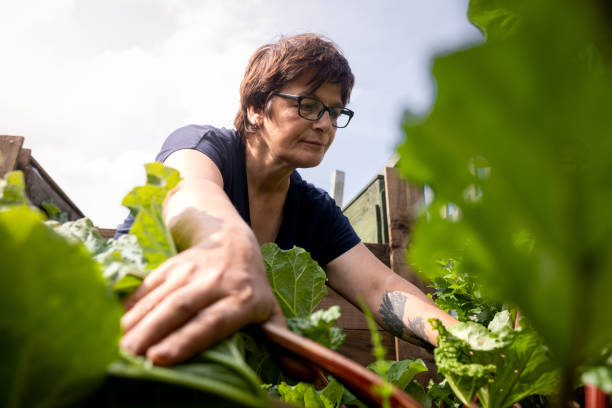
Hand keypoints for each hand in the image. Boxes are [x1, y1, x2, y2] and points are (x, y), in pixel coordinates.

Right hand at [120, 231, 281, 365]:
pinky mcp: (171, 265)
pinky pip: (147, 286)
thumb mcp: (271, 313)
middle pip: (179, 308)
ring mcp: (190, 270)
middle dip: (151, 334)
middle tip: (126, 359)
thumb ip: (285, 346)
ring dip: (135, 323)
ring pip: (159, 297)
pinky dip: (130, 306)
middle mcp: (216, 282)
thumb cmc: (252, 287)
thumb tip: (313, 377)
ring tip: (114, 347)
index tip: (160, 359)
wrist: (233, 241)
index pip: (212, 321)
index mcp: (243, 299)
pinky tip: (114, 324)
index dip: (186, 340)